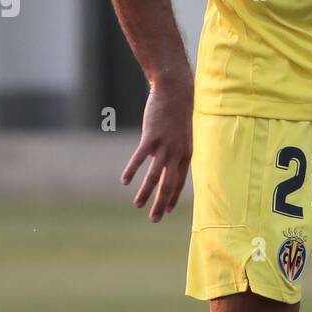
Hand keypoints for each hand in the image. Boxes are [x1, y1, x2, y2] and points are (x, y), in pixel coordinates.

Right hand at [122, 74, 193, 220]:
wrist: (176, 92)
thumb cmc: (178, 114)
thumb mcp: (183, 135)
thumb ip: (176, 151)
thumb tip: (169, 165)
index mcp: (186, 155)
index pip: (180, 182)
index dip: (173, 198)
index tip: (168, 211)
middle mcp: (177, 154)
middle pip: (168, 185)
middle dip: (161, 204)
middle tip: (154, 219)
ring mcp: (164, 146)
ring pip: (154, 176)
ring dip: (145, 193)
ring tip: (137, 205)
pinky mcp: (151, 138)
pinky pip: (140, 158)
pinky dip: (131, 170)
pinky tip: (125, 181)